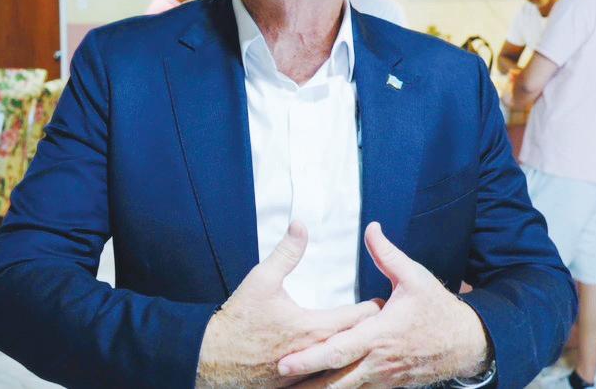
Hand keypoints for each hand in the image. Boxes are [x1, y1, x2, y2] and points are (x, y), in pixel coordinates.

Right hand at [196, 221, 380, 387]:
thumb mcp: (261, 281)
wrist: (211, 363)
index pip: (359, 318)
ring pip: (345, 368)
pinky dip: (338, 374)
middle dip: (371, 331)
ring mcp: (308, 377)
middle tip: (385, 319)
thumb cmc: (237, 323)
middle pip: (358, 344)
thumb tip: (300, 223)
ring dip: (356, 355)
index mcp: (314, 329)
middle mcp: (317, 356)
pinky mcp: (298, 388)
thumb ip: (286, 252)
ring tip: (369, 344)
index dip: (374, 308)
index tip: (383, 299)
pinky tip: (345, 369)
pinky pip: (327, 382)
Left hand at [277, 222, 489, 387]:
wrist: (465, 343)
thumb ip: (387, 254)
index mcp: (379, 335)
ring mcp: (383, 378)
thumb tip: (370, 228)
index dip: (310, 358)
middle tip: (280, 381)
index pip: (338, 351)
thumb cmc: (438, 309)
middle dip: (307, 386)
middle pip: (336, 381)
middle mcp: (378, 361)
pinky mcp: (389, 385)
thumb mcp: (415, 277)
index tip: (284, 362)